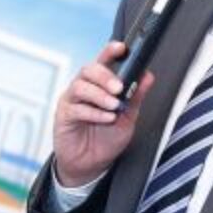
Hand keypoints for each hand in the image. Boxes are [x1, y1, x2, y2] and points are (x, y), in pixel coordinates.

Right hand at [52, 40, 154, 187]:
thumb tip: (148, 75)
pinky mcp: (64, 116)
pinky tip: (106, 118)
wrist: (92, 164)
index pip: (103, 61)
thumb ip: (136, 96)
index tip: (121, 47)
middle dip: (105, 76)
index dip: (110, 51)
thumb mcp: (128, 117)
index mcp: (99, 85)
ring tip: (114, 106)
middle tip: (118, 88)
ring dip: (99, 95)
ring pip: (80, 86)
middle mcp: (83, 88)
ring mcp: (72, 101)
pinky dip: (94, 112)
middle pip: (88, 70)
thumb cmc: (107, 138)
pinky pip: (76, 108)